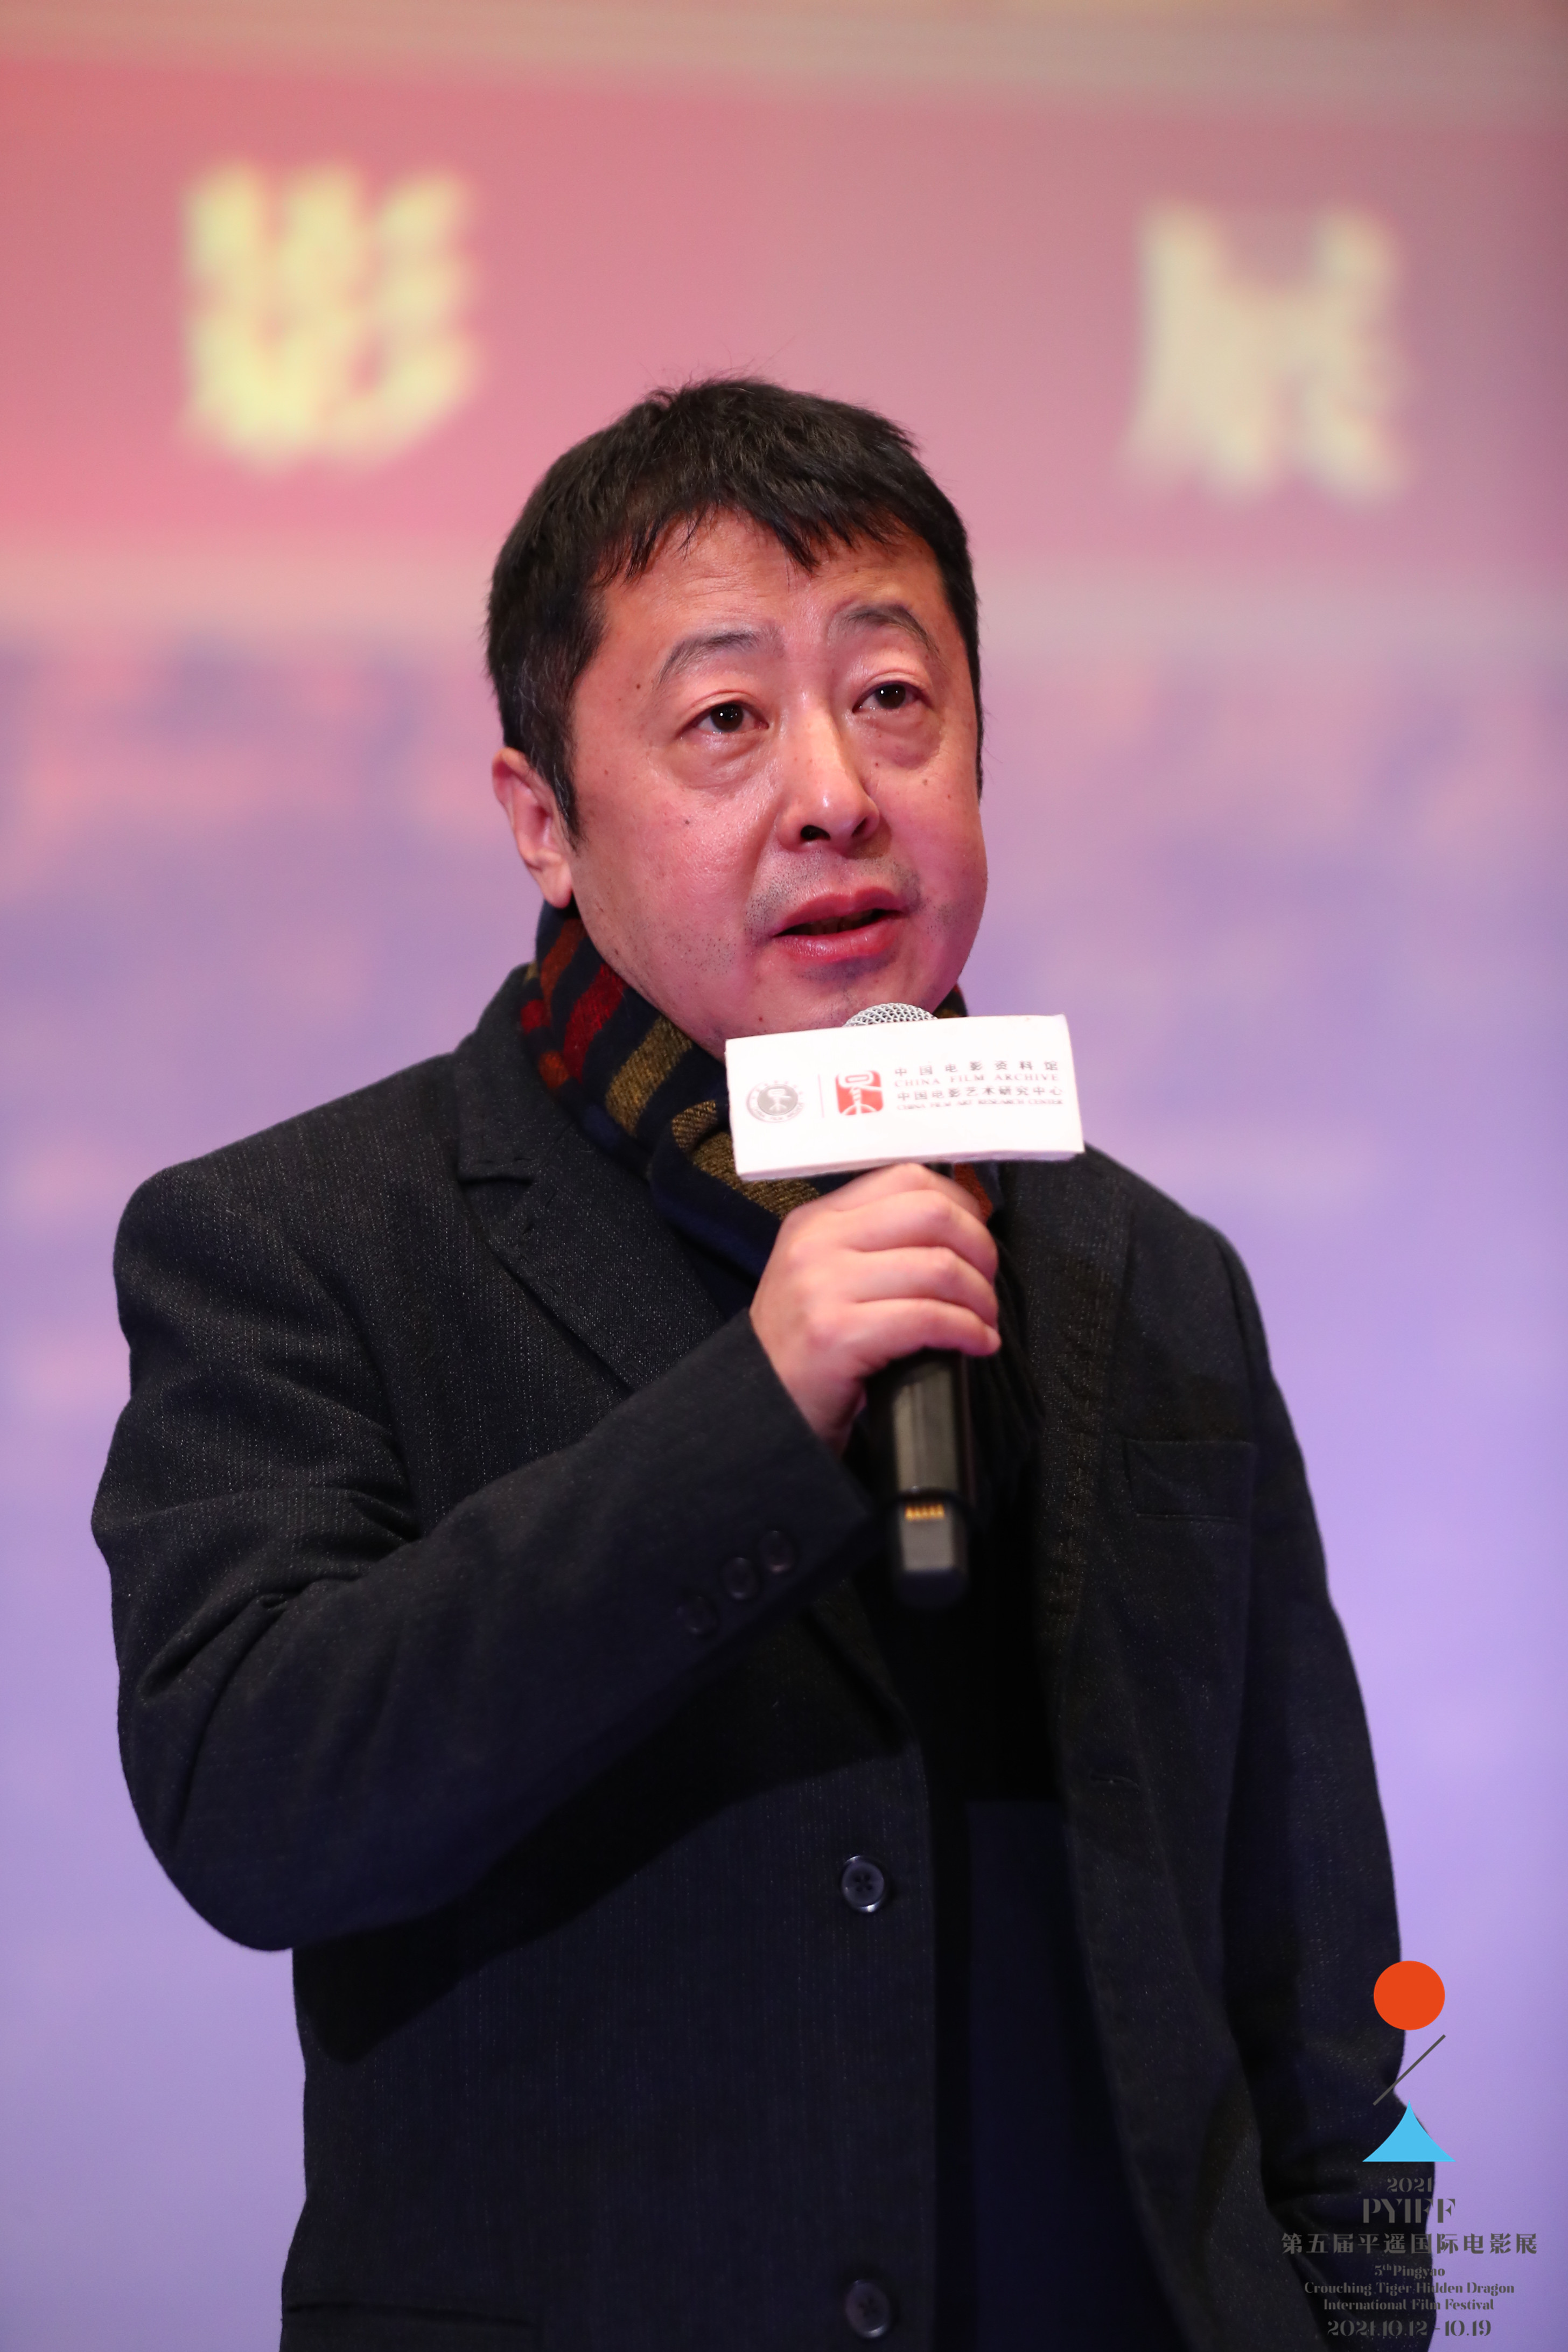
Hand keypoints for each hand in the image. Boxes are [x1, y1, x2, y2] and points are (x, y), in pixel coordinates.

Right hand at [748, 1163, 999, 1453]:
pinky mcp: (837, 1334)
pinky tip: (975, 1343)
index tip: (977, 1235)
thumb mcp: (825, 1275)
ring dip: (980, 1297)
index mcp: (817, 1220)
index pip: (906, 1179)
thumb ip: (875, 1243)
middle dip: (979, 1248)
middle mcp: (817, 1244)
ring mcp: (823, 1287)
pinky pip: (928, 1318)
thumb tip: (958, 1228)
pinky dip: (968, 1331)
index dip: (960, 1204)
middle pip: (931, 1214)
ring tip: (983, 1320)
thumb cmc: (805, 1349)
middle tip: (986, 1281)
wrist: (762, 1408)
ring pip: (938, 1267)